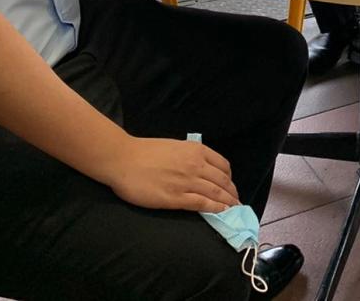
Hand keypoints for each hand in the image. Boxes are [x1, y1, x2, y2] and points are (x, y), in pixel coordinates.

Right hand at [104, 136, 239, 212]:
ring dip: (228, 202)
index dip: (229, 177)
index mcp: (195, 150)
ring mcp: (187, 182)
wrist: (123, 159)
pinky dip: (216, 209)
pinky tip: (221, 213)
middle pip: (223, 181)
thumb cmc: (145, 151)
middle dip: (232, 192)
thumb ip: (190, 155)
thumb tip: (200, 166)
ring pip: (216, 193)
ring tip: (234, 210)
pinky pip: (202, 204)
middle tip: (236, 201)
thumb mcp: (175, 146)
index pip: (223, 165)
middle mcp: (195, 165)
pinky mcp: (176, 198)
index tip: (230, 185)